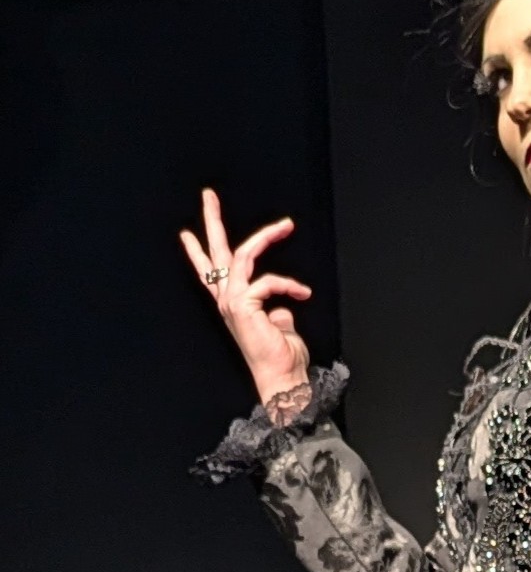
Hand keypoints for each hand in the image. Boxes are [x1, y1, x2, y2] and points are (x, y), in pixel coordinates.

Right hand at [180, 188, 312, 403]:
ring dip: (265, 236)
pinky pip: (267, 280)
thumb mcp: (280, 325)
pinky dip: (288, 284)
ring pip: (242, 254)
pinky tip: (303, 293)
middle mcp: (227, 300)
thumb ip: (276, 310)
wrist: (282, 377)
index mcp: (233, 304)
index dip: (198, 252)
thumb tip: (282, 306)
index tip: (187, 233)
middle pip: (215, 253)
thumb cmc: (282, 356)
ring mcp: (232, 301)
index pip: (210, 272)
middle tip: (209, 194)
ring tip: (286, 225)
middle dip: (212, 221)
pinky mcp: (243, 304)